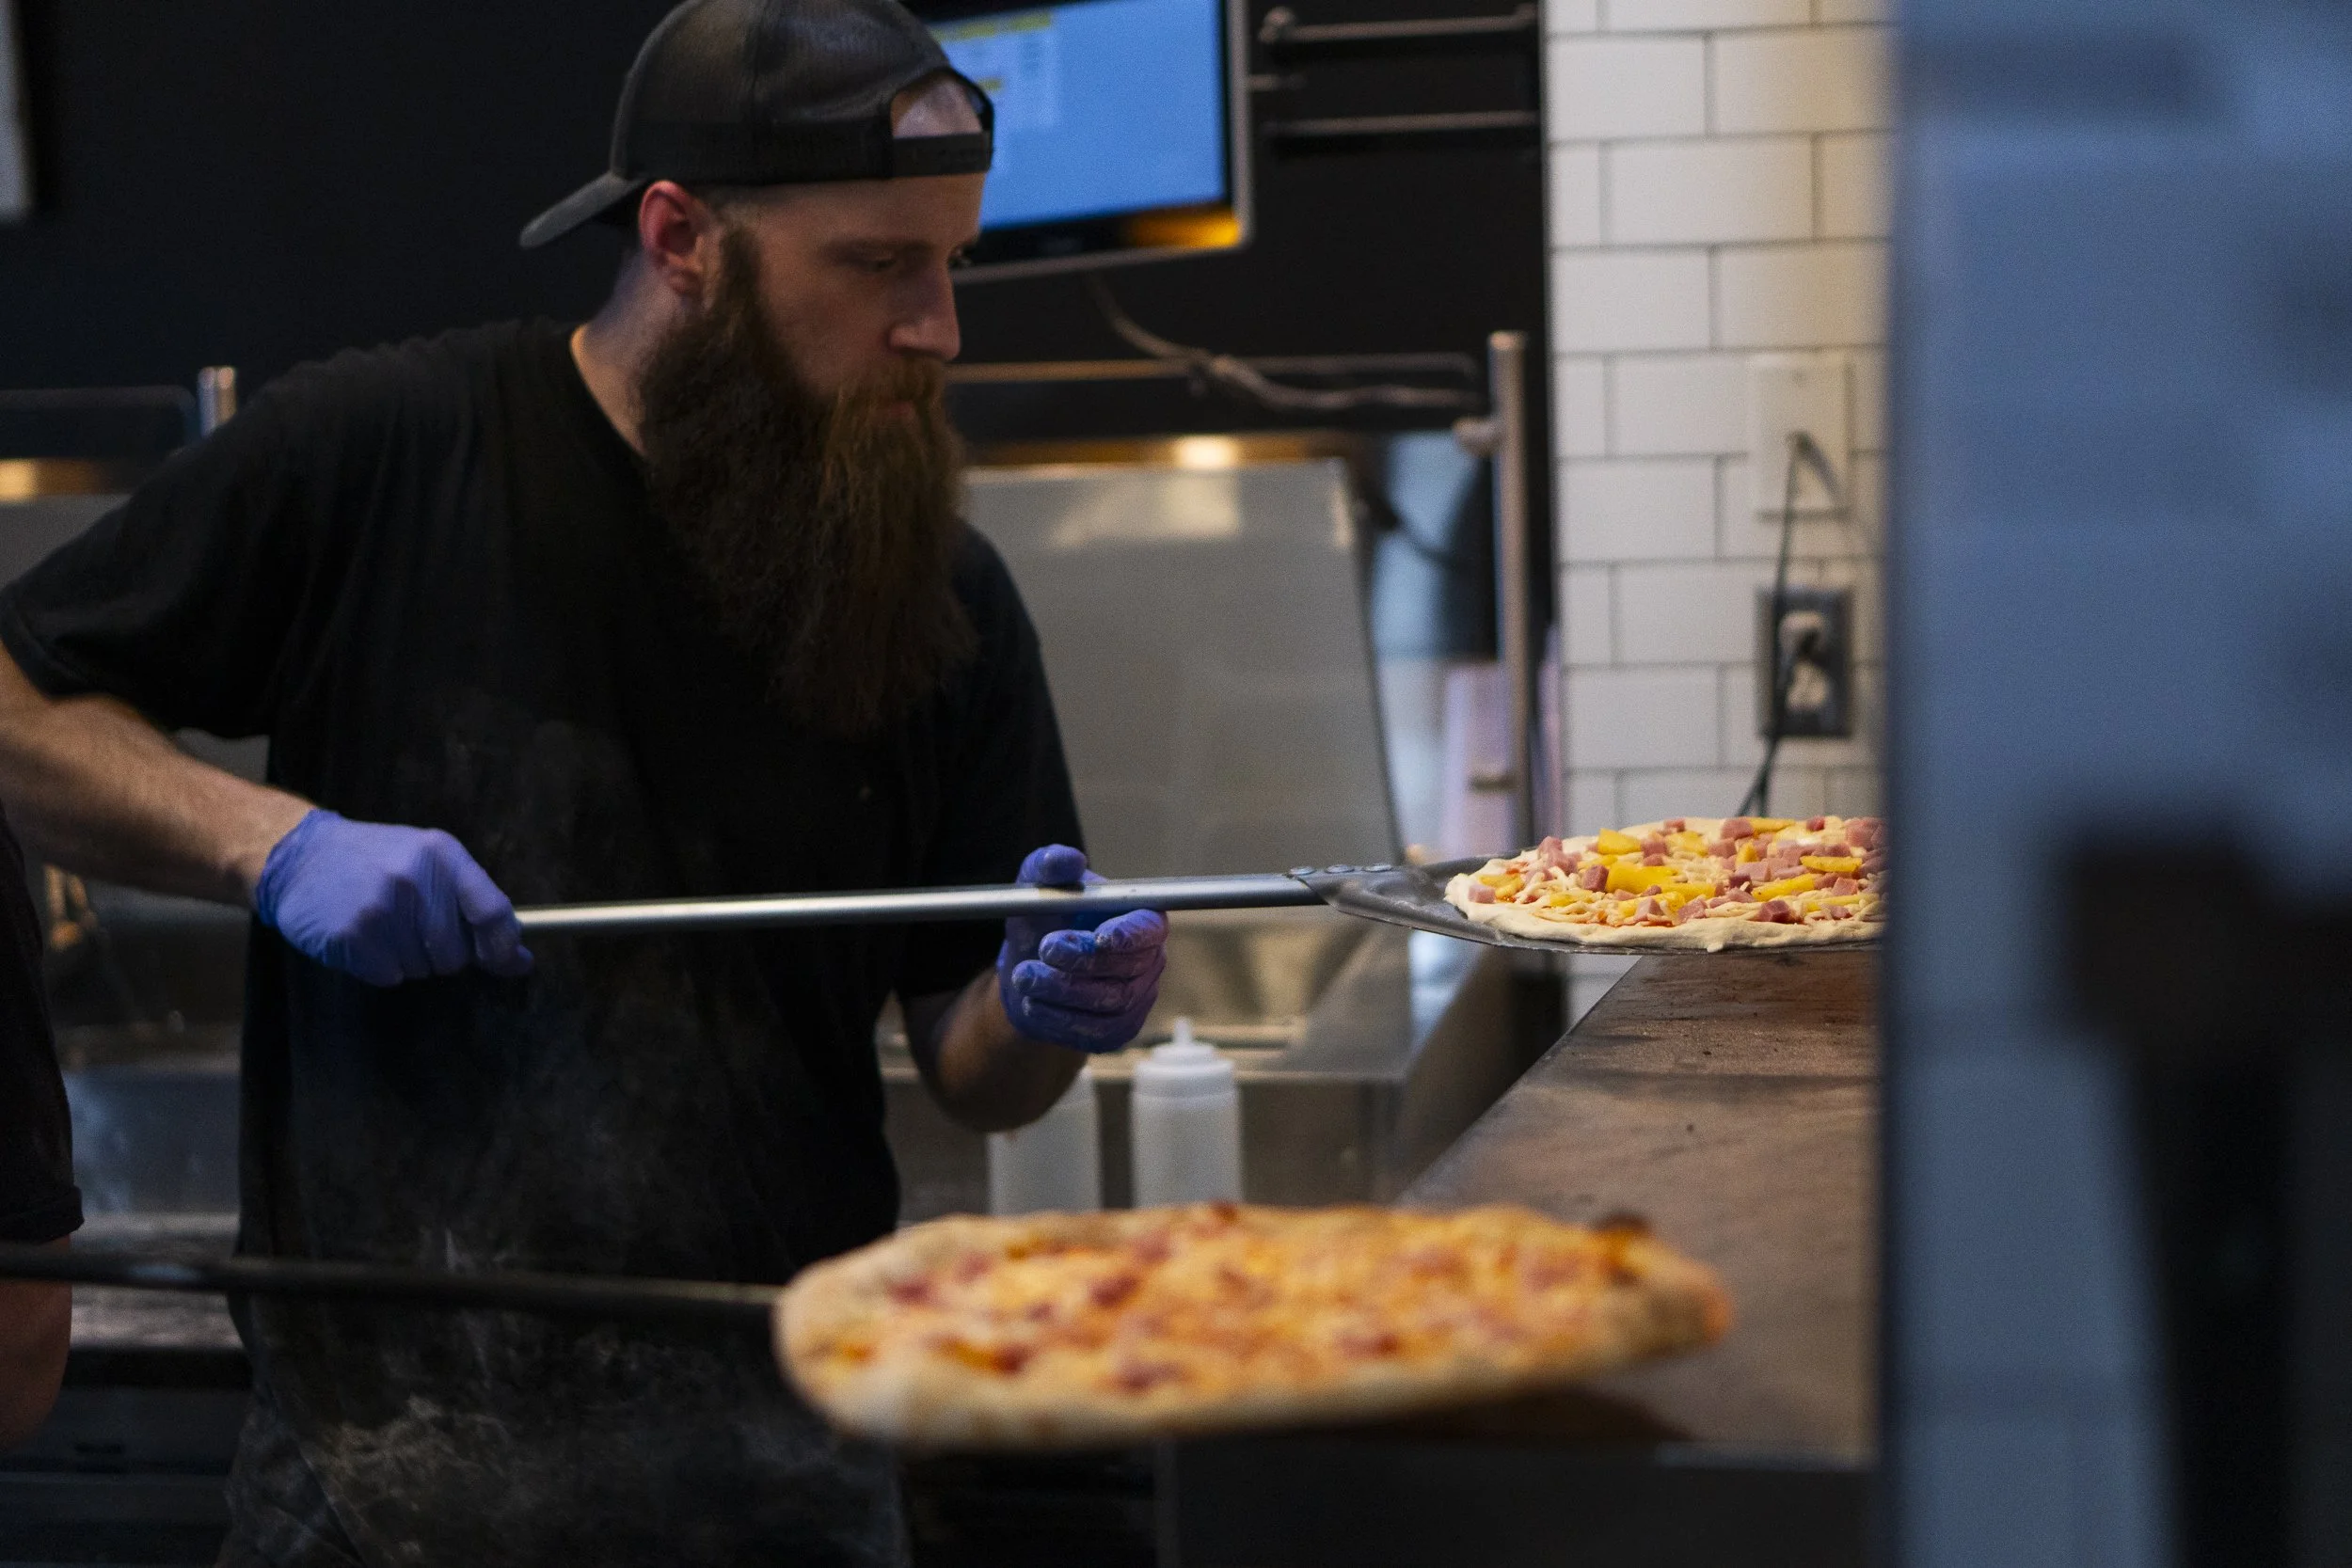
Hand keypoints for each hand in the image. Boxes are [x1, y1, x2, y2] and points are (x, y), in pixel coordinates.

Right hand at [253, 809, 532, 986]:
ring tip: (382, 925)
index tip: (508, 963)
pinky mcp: (351, 935)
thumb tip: (520, 961)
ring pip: (422, 969)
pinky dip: (379, 967)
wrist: (299, 856)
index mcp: (443, 855)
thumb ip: (475, 906)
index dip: (504, 947)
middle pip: (457, 954)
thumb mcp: (428, 862)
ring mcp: (381, 907)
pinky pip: (389, 977)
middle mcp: (415, 878)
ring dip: (408, 960)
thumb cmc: (376, 862)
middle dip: (442, 954)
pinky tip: (362, 937)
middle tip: (413, 928)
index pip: (493, 912)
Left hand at [996, 844, 1166, 1052]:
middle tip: (1044, 950)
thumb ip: (1048, 866)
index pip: (1150, 928)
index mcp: (1139, 920)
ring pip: (1109, 1003)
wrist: (1027, 971)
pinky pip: (1095, 1033)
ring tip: (1025, 976)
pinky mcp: (1116, 1032)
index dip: (1130, 934)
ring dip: (1062, 989)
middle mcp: (1147, 962)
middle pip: (1128, 969)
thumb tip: (1066, 860)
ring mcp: (1136, 1000)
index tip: (1100, 936)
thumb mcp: (1037, 888)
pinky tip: (1033, 1002)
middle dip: (1082, 961)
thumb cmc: (1043, 923)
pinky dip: (1059, 1018)